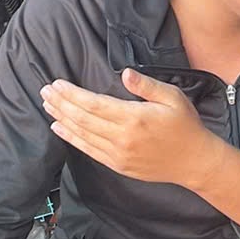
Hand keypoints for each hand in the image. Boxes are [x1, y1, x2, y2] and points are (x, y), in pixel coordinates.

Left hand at [40, 71, 214, 186]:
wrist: (194, 161)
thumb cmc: (185, 126)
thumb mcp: (173, 97)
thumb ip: (147, 85)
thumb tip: (125, 73)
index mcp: (134, 118)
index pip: (94, 104)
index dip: (72, 94)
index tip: (57, 84)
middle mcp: (122, 138)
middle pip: (82, 119)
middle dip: (61, 103)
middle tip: (45, 91)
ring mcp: (118, 154)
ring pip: (82, 134)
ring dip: (62, 118)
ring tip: (48, 106)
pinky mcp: (118, 165)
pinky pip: (89, 150)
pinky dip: (71, 138)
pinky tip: (60, 128)